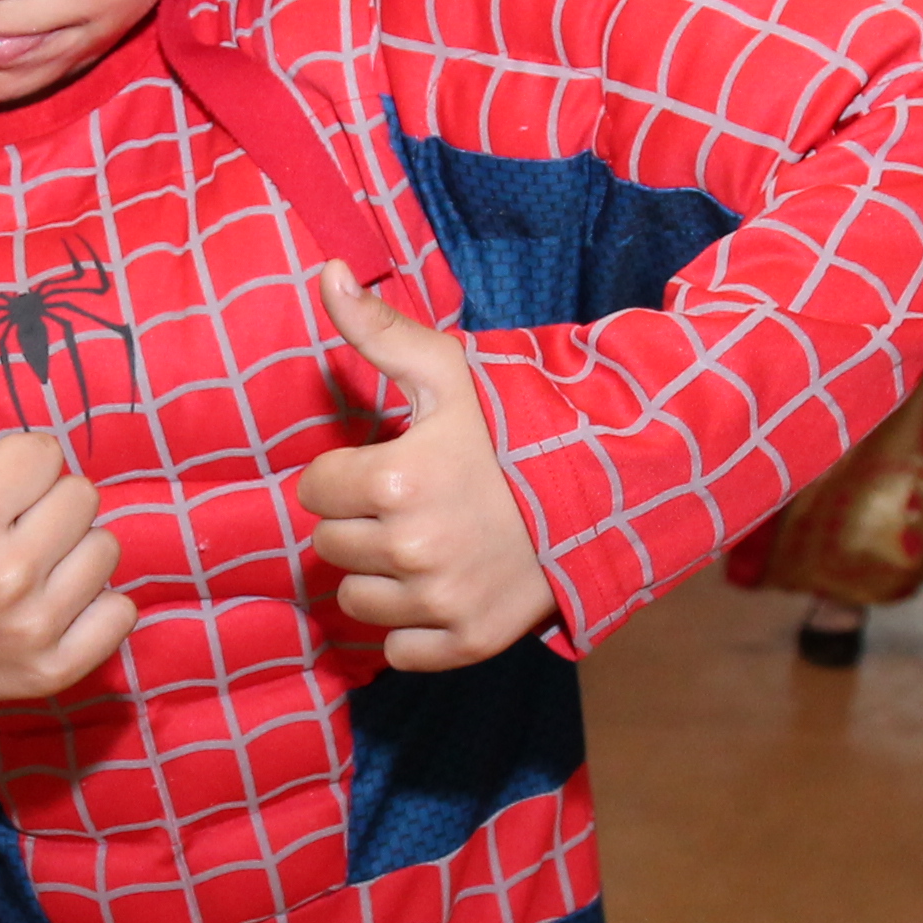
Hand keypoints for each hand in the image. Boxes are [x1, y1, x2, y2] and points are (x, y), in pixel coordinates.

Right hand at [0, 312, 136, 722]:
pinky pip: (121, 613)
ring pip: (107, 550)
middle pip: (83, 497)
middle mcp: (4, 576)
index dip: (16, 465)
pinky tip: (49, 603)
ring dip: (73, 551)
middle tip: (7, 527)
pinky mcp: (53, 671)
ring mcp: (32, 629)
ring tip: (26, 564)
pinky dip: (96, 607)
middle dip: (48, 503)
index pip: (44, 453)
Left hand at [293, 262, 555, 670]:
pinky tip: (443, 588)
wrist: (608, 490)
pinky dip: (413, 627)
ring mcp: (441, 600)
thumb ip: (378, 330)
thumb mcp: (449, 372)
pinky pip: (397, 649)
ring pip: (356, 601)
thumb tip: (327, 273)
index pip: (314, 490)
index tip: (386, 466)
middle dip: (359, 523)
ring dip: (380, 577)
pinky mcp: (467, 641)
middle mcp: (413, 547)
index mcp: (396, 480)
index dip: (345, 475)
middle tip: (410, 504)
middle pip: (329, 546)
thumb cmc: (518, 429)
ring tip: (426, 544)